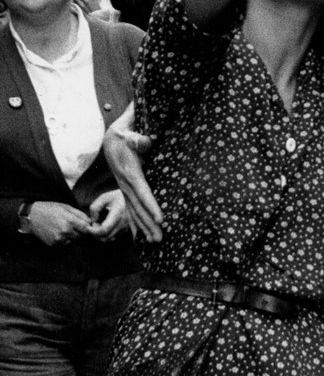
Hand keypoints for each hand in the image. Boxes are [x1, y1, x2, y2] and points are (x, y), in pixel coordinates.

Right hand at [23, 201, 94, 245]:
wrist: (32, 216)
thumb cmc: (50, 209)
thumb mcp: (67, 207)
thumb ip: (80, 215)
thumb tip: (91, 222)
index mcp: (70, 221)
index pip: (87, 229)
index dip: (88, 227)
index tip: (86, 224)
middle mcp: (65, 232)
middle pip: (81, 236)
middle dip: (80, 231)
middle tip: (73, 225)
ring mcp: (59, 239)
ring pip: (73, 240)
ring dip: (72, 235)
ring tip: (64, 227)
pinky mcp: (54, 244)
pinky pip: (65, 243)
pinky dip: (64, 239)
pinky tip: (58, 231)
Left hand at [87, 190, 128, 240]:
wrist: (134, 196)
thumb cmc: (117, 196)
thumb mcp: (104, 197)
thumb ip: (95, 208)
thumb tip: (93, 220)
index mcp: (118, 214)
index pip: (104, 229)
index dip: (94, 231)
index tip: (88, 227)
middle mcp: (123, 223)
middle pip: (106, 237)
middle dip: (96, 234)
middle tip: (93, 224)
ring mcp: (126, 227)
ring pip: (110, 238)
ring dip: (101, 234)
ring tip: (99, 224)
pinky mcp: (126, 229)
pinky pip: (114, 236)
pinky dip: (107, 234)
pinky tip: (105, 225)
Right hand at [103, 104, 163, 242]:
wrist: (111, 139)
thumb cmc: (124, 135)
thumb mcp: (130, 133)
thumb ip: (138, 138)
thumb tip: (146, 142)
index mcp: (130, 173)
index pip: (142, 192)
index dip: (151, 206)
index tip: (161, 219)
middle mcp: (126, 185)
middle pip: (139, 207)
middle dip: (149, 224)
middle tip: (160, 240)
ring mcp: (125, 189)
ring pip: (135, 212)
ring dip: (144, 227)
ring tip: (155, 242)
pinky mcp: (126, 191)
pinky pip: (131, 210)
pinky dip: (136, 223)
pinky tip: (141, 236)